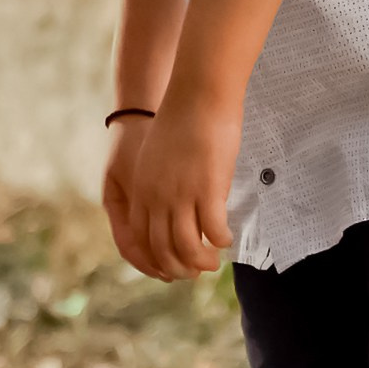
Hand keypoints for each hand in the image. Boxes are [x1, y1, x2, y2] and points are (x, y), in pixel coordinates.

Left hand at [103, 92, 237, 281]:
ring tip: (214, 261)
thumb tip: (171, 205)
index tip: (171, 263)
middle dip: (179, 268)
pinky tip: (227, 239)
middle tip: (196, 271)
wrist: (196, 96)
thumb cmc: (182, 121)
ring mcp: (181, 195)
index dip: (156, 258)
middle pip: (163, 250)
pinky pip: (213, 230)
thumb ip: (159, 184)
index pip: (141, 239)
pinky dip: (220, 241)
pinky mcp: (207, 190)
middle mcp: (157, 198)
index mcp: (141, 190)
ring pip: (188, 248)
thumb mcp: (157, 158)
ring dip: (202, 262)